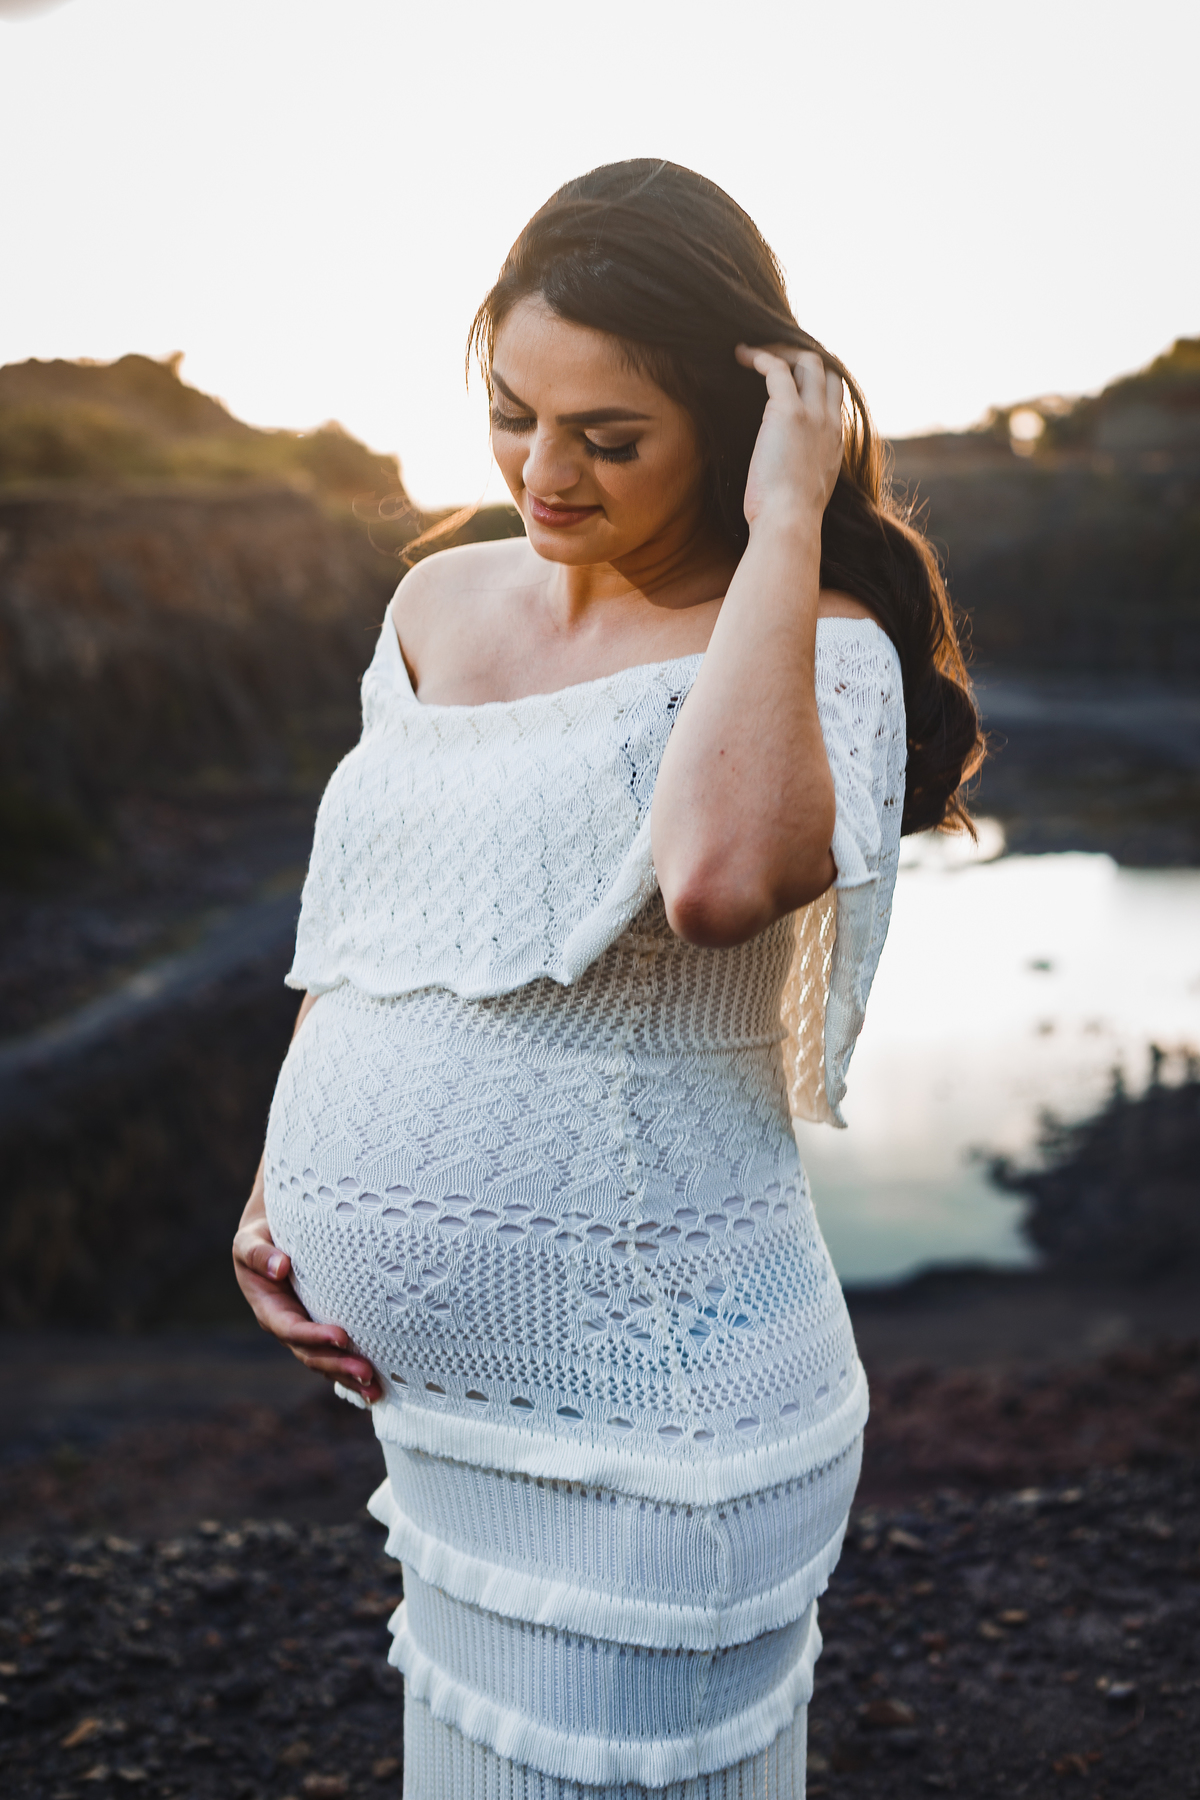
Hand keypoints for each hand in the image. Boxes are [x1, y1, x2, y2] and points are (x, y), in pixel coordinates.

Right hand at [232, 1159, 383, 1403]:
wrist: (270, 1237)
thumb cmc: (260, 1236)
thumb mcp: (249, 1241)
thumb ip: (259, 1254)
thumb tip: (280, 1267)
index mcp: (269, 1308)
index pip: (292, 1328)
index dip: (314, 1336)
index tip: (341, 1337)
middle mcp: (286, 1325)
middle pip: (311, 1354)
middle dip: (338, 1365)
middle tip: (368, 1373)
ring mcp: (305, 1330)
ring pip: (325, 1361)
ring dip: (349, 1376)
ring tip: (377, 1390)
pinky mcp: (320, 1328)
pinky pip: (335, 1354)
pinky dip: (351, 1370)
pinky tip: (377, 1383)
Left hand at [735, 344, 843, 532]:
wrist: (789, 523)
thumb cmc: (789, 519)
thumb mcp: (805, 491)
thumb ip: (801, 471)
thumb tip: (782, 472)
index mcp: (835, 441)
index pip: (834, 394)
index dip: (816, 377)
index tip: (792, 375)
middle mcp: (830, 422)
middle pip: (825, 369)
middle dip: (799, 356)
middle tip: (771, 358)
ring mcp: (812, 414)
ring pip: (805, 361)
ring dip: (779, 350)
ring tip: (753, 353)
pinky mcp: (788, 411)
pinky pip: (776, 368)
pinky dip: (759, 356)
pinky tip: (741, 355)